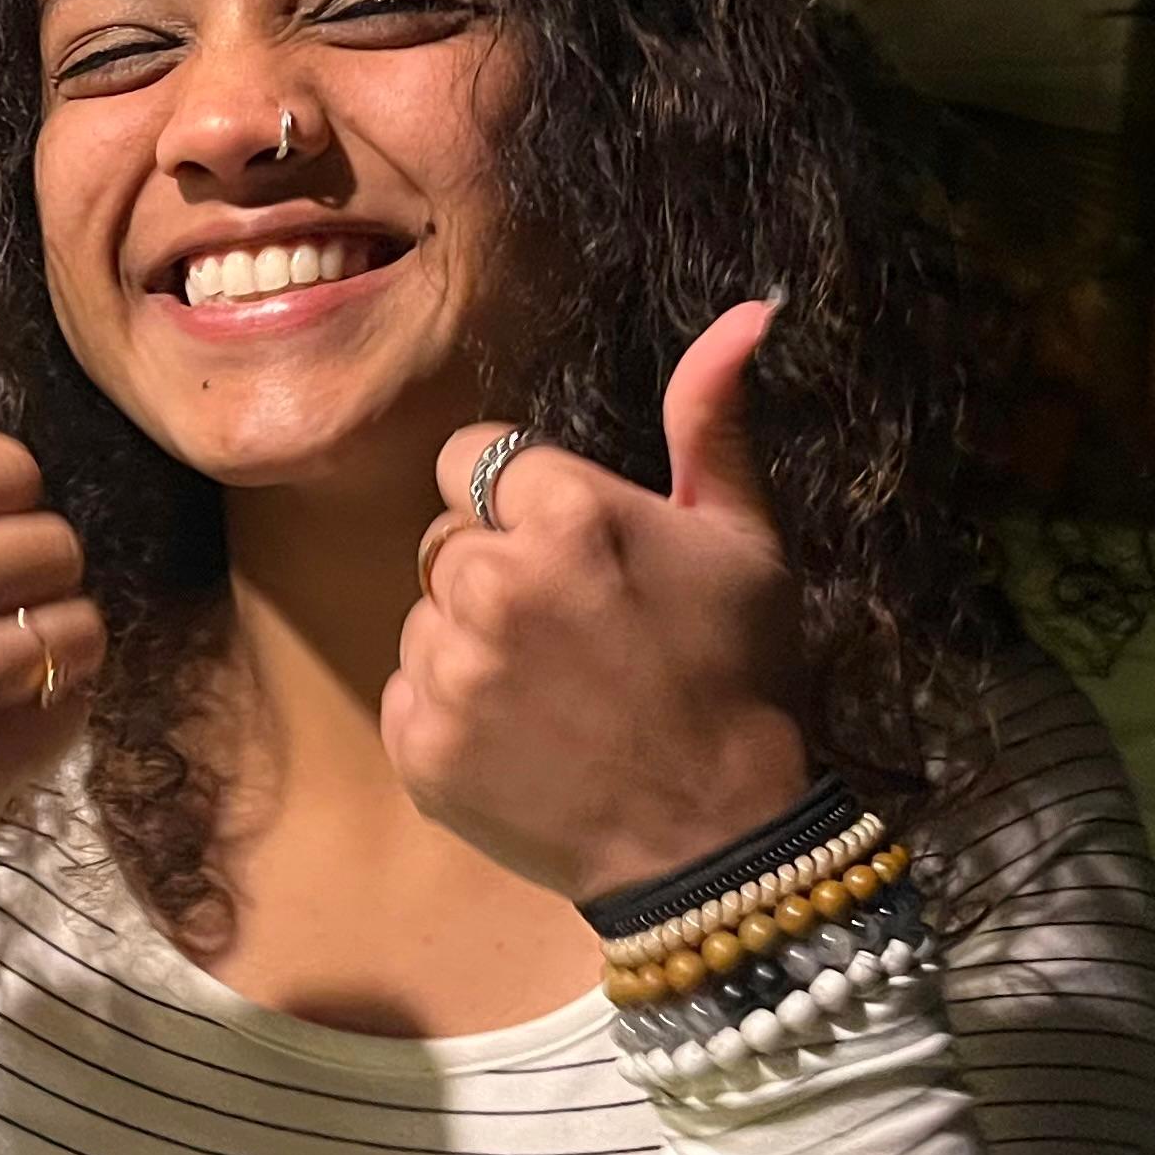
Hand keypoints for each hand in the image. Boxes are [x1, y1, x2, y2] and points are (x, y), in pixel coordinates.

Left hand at [382, 301, 813, 904]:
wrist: (715, 842)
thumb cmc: (739, 681)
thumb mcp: (746, 542)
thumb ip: (713, 422)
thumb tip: (747, 312)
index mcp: (566, 513)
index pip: (474, 461)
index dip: (519, 503)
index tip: (571, 552)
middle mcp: (492, 582)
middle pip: (446, 540)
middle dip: (495, 572)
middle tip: (575, 634)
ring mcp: (448, 669)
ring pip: (425, 618)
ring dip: (472, 645)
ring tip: (556, 693)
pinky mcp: (417, 744)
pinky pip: (407, 693)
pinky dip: (451, 715)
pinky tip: (524, 739)